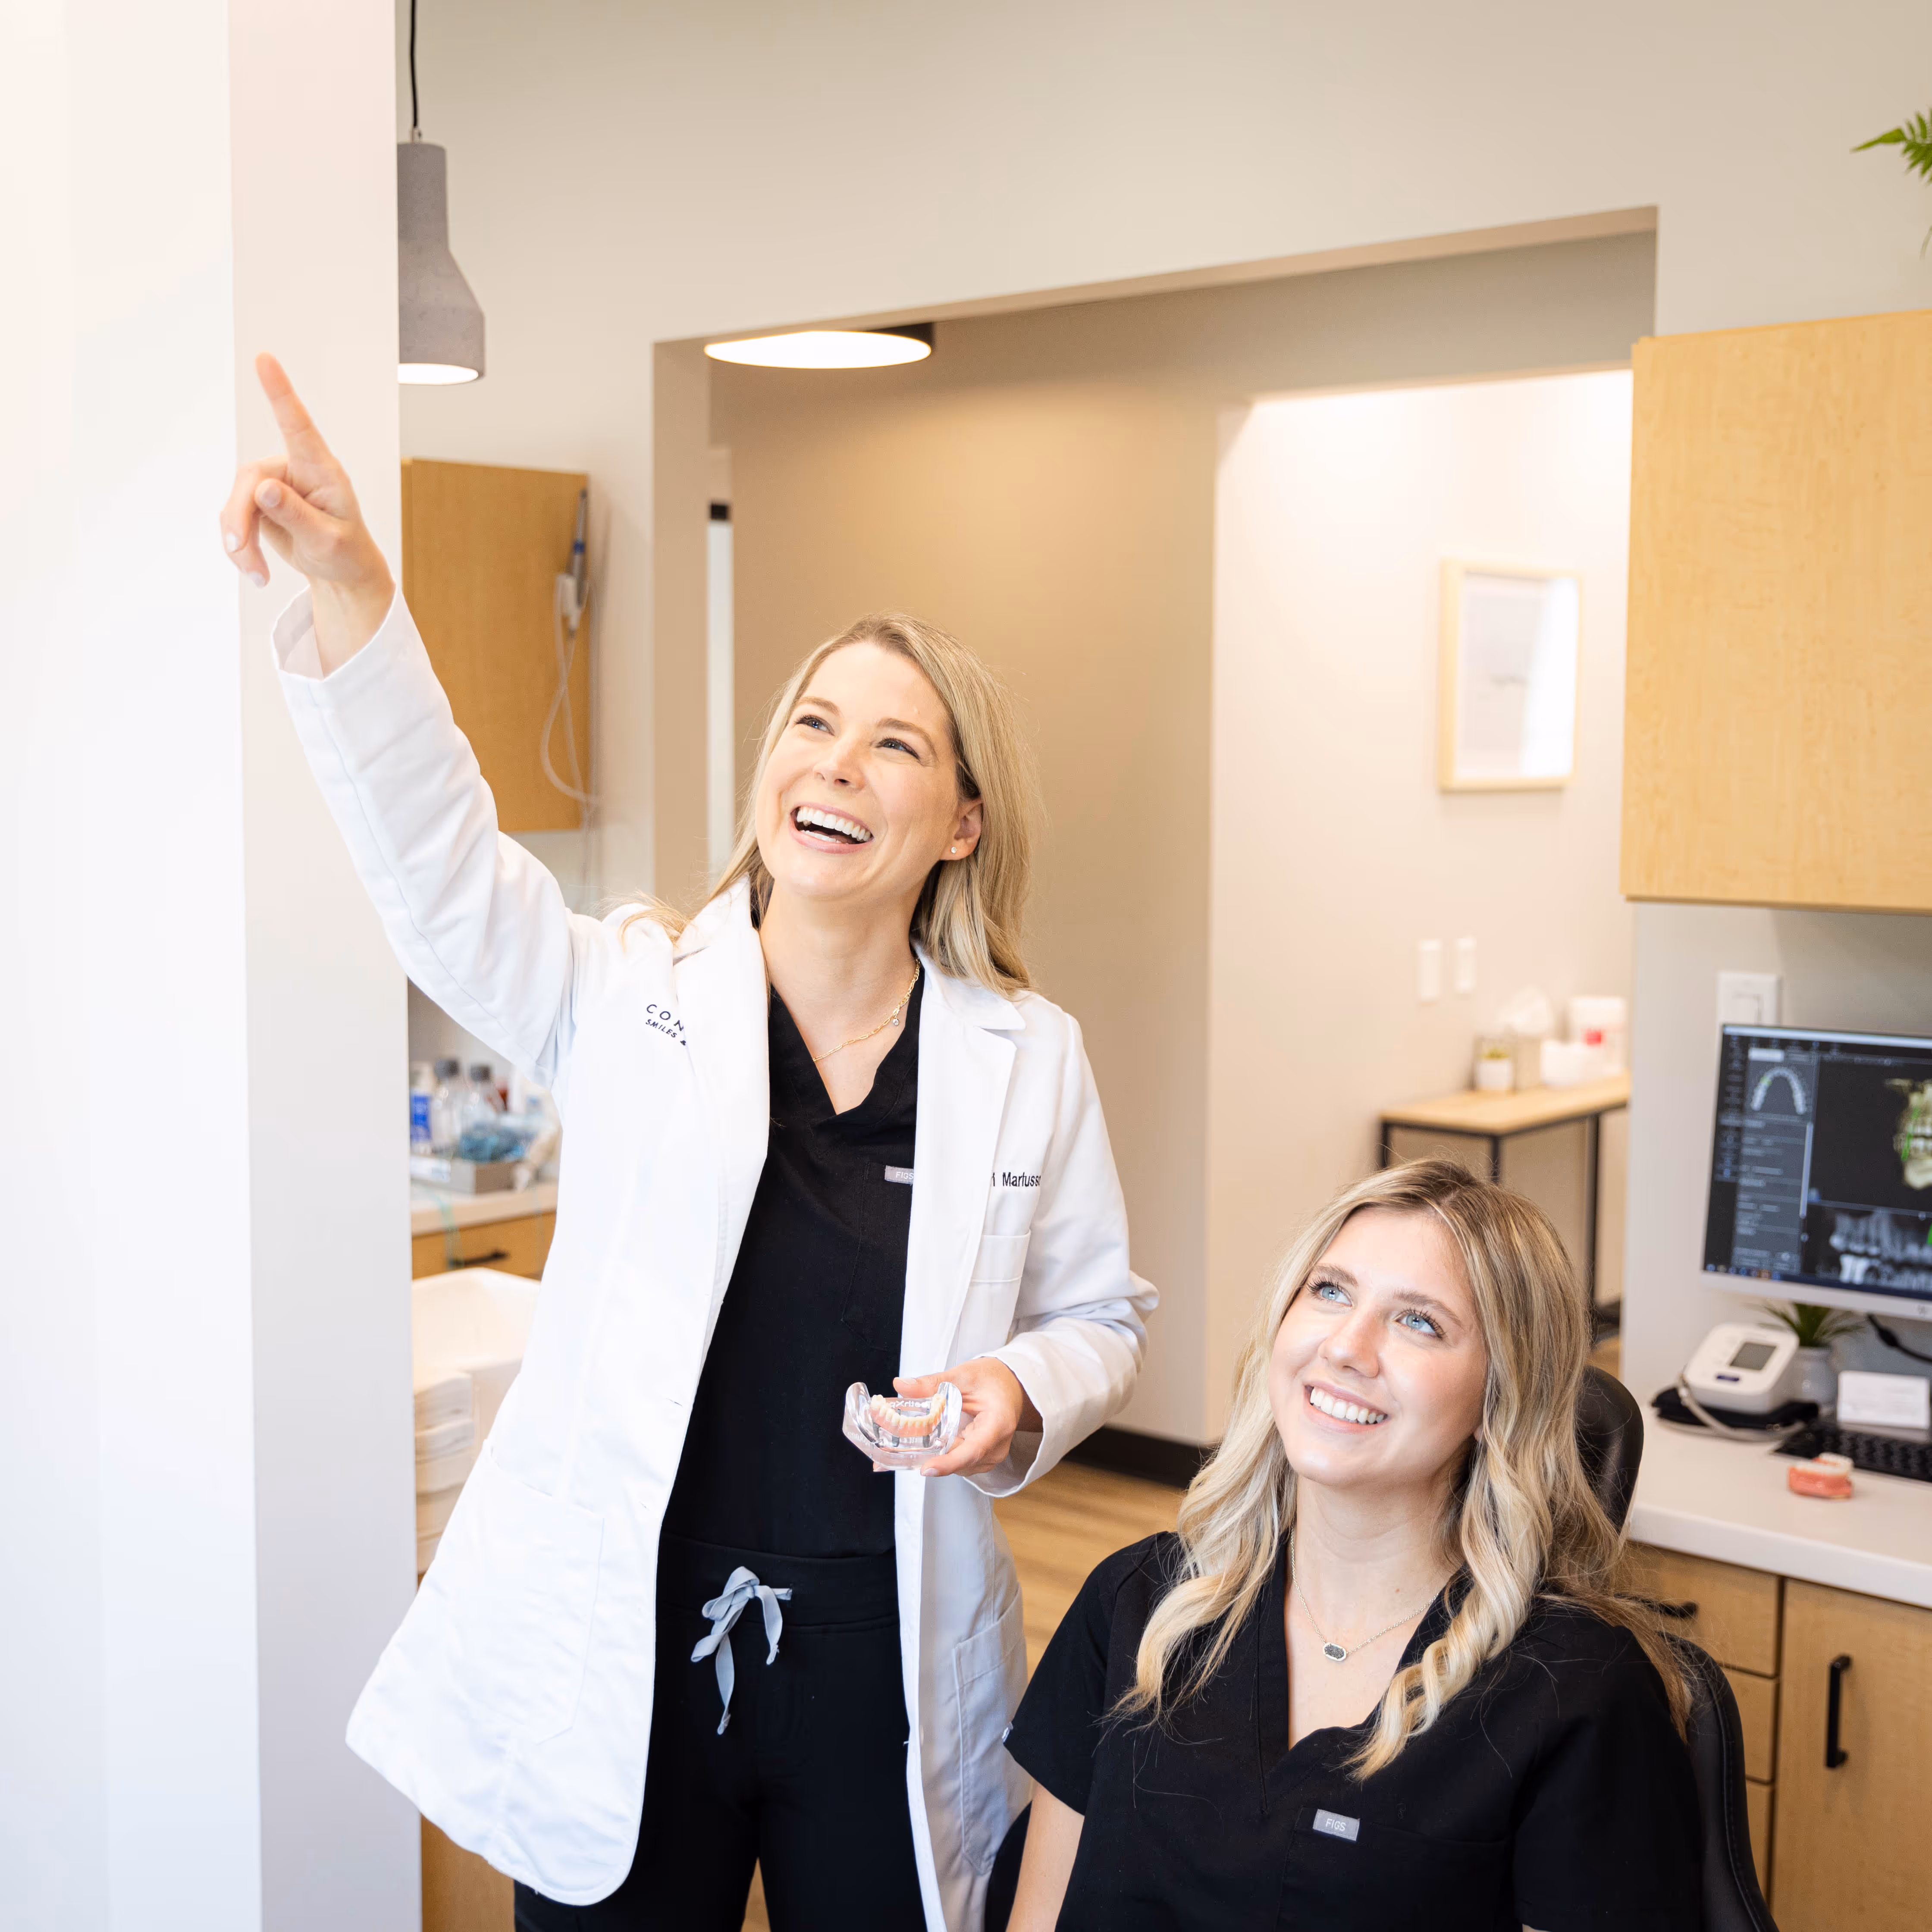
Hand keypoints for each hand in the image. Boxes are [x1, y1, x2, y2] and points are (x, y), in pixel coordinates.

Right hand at [218, 353, 393, 670]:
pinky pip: (235, 518)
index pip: (297, 425)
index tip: (265, 358)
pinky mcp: (258, 502)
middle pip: (249, 480)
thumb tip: (262, 488)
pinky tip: (253, 569)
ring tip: (255, 573)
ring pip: (237, 502)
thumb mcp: (327, 541)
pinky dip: (239, 545)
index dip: (280, 392)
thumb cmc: (345, 552)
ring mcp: (273, 484)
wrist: (341, 571)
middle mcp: (294, 469)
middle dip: (241, 519)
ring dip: (239, 540)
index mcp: (321, 470)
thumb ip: (296, 515)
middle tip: (240, 552)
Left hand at [894, 1357, 1041, 1479]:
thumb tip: (901, 1385)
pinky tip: (936, 1444)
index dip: (949, 1462)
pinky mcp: (986, 1457)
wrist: (1011, 1385)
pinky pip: (963, 1463)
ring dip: (941, 1457)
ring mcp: (993, 1454)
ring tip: (921, 1442)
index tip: (927, 1468)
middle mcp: (999, 1445)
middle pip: (964, 1461)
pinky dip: (948, 1456)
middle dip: (936, 1457)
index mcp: (998, 1423)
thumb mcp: (962, 1375)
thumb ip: (932, 1383)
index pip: (974, 1450)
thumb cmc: (991, 1379)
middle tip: (906, 1447)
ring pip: (961, 1466)